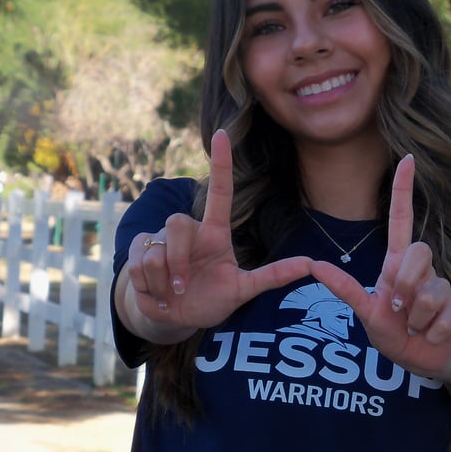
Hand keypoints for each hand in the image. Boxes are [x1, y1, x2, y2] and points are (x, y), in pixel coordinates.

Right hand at [123, 129, 311, 335]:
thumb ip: (272, 276)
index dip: (220, 163)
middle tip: (183, 286)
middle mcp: (188, 230)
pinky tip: (157, 293)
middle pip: (178, 223)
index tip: (223, 134)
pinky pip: (138, 265)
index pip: (219, 192)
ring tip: (172, 292)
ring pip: (157, 251)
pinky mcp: (139, 252)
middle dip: (178, 260)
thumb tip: (311, 263)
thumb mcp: (243, 290)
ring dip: (165, 280)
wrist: (176, 316)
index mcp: (215, 233)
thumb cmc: (212, 298)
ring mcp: (161, 239)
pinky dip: (150, 288)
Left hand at [309, 155, 450, 379]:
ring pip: (435, 290)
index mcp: (397, 264)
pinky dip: (436, 331)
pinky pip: (450, 313)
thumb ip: (346, 290)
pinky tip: (432, 336)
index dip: (403, 190)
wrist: (420, 358)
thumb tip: (315, 266)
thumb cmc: (391, 331)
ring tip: (413, 327)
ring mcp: (443, 288)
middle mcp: (421, 270)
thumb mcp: (365, 313)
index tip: (407, 158)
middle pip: (419, 251)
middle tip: (398, 307)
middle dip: (406, 281)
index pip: (402, 219)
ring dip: (418, 317)